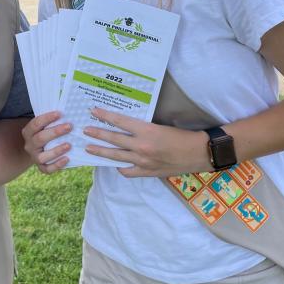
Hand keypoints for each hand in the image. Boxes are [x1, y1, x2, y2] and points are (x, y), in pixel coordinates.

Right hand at [20, 110, 71, 173]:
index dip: (47, 118)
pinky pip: (47, 169)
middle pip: (40, 139)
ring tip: (69, 145)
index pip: (35, 124)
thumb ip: (52, 120)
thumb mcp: (45, 125)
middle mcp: (29, 145)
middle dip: (55, 132)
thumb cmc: (46, 132)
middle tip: (69, 126)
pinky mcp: (41, 167)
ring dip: (56, 150)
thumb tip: (69, 112)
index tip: (60, 113)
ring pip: (42, 157)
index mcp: (28, 132)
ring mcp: (34, 157)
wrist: (39, 149)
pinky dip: (57, 165)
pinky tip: (67, 159)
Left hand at [83, 108, 208, 177]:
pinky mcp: (147, 172)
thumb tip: (126, 126)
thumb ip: (142, 128)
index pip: (120, 122)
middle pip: (114, 139)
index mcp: (146, 131)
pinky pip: (127, 171)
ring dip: (101, 151)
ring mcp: (143, 161)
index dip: (105, 116)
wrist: (198, 153)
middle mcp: (141, 146)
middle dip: (97, 134)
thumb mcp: (160, 126)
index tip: (94, 111)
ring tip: (89, 148)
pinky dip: (120, 167)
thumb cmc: (182, 136)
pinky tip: (115, 164)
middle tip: (85, 130)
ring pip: (116, 156)